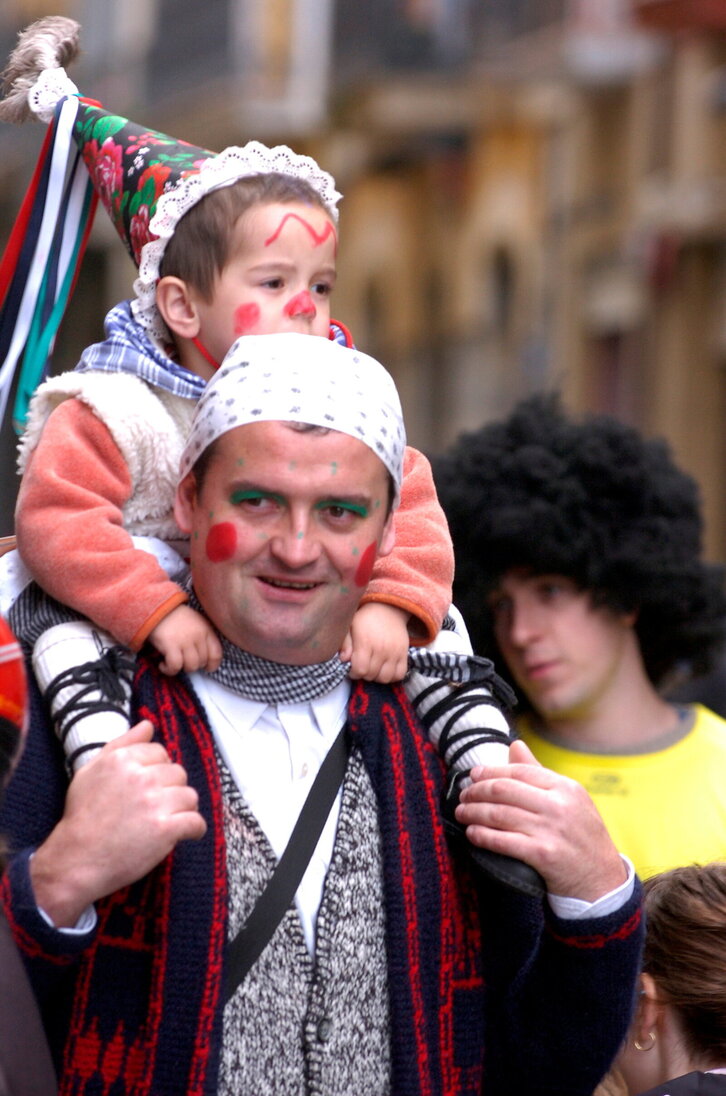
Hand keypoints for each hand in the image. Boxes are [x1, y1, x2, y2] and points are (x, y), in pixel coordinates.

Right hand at [30, 721, 206, 926]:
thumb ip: (122, 744)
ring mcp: (155, 803)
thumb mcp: (92, 771)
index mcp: (124, 760)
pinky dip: (194, 829)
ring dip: (182, 809)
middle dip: (170, 789)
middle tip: (153, 807)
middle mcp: (142, 777)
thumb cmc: (82, 816)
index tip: (146, 787)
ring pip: (190, 796)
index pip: (160, 753)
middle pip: (178, 773)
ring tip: (165, 820)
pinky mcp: (166, 829)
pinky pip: (196, 822)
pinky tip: (183, 833)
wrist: (76, 859)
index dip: (156, 770)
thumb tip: (148, 725)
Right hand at [148, 604, 221, 673]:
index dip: (212, 665)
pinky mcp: (170, 645)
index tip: (206, 668)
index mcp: (206, 629)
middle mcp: (198, 635)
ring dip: (181, 669)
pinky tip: (163, 665)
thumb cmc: (176, 617)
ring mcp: (185, 640)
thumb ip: (203, 637)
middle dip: (193, 665)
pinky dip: (169, 670)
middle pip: (202, 662)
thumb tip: (204, 659)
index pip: (216, 654)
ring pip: (191, 666)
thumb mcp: (196, 622)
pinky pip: (175, 666)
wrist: (156, 606)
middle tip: (183, 661)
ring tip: (173, 663)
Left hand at [340, 602, 410, 682]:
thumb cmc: (365, 619)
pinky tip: (384, 669)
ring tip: (373, 669)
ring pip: (385, 678)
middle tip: (361, 667)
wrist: (387, 608)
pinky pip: (400, 674)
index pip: (360, 669)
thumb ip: (345, 643)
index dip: (354, 673)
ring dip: (377, 677)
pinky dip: (392, 676)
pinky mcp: (404, 653)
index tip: (352, 668)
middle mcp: (381, 649)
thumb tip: (343, 659)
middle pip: (371, 675)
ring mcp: (394, 652)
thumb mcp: (349, 626)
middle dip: (363, 675)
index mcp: (365, 642)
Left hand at [455, 739, 626, 901]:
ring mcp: (551, 830)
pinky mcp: (543, 855)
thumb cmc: (581, 836)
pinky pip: (503, 841)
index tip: (473, 775)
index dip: (491, 771)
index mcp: (566, 787)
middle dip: (477, 791)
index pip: (519, 771)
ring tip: (461, 812)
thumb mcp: (570, 800)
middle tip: (463, 795)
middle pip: (504, 790)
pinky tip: (472, 833)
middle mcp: (559, 805)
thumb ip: (539, 773)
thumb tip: (514, 744)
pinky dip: (482, 836)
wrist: (602, 881)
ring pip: (499, 814)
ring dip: (473, 812)